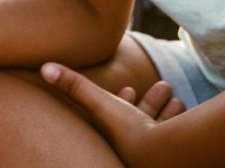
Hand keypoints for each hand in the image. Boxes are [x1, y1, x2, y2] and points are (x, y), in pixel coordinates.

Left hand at [39, 62, 177, 165]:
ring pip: (159, 129)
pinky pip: (174, 136)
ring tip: (169, 90)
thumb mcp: (99, 104)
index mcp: (112, 145)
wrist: (169, 156)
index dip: (120, 104)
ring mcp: (152, 156)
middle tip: (162, 85)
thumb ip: (74, 86)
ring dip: (163, 107)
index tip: (130, 89)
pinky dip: (176, 117)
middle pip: (139, 125)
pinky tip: (181, 103)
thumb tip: (43, 67)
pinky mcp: (173, 156)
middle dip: (148, 102)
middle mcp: (130, 154)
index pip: (112, 127)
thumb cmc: (128, 131)